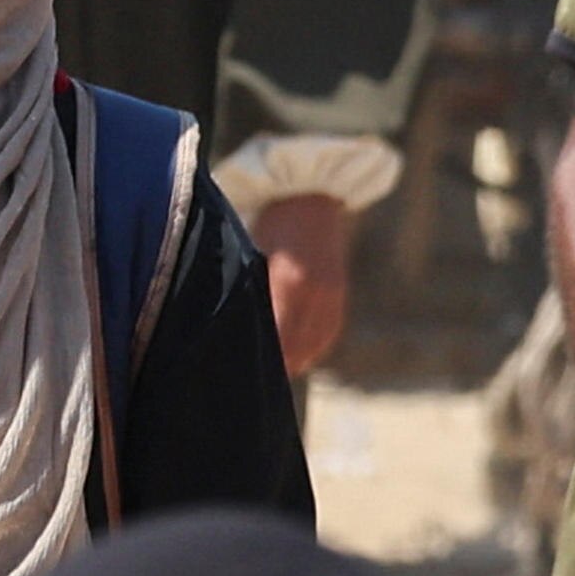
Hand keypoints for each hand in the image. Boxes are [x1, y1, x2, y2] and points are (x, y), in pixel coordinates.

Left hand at [254, 190, 351, 377]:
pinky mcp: (338, 298)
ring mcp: (330, 298)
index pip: (275, 340)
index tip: (241, 375)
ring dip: (293, 360)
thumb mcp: (251, 254)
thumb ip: (248, 293)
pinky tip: (296, 353)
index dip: (259, 361)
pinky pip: (325, 336)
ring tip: (273, 370)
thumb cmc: (269, 220)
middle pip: (294, 351)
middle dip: (275, 366)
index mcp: (288, 284)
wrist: (311, 194)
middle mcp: (314, 296)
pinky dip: (310, 349)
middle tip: (250, 380)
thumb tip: (236, 330)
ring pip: (311, 348)